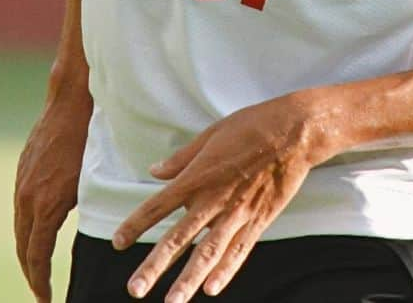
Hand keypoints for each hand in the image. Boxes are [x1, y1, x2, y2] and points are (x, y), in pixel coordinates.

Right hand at [14, 83, 92, 301]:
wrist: (70, 102)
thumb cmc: (89, 139)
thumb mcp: (91, 180)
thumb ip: (86, 209)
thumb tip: (93, 235)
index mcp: (46, 205)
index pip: (36, 257)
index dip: (41, 282)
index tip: (47, 299)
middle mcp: (27, 197)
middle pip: (23, 247)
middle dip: (31, 273)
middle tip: (42, 291)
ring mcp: (21, 183)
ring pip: (19, 228)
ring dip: (26, 251)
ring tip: (38, 267)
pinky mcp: (21, 170)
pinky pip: (19, 207)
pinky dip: (25, 226)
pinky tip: (35, 231)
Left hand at [112, 91, 330, 302]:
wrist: (295, 132)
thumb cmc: (252, 125)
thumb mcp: (212, 133)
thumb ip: (182, 157)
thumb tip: (154, 171)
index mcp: (198, 175)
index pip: (159, 205)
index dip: (136, 224)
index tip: (117, 242)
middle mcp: (214, 199)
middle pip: (178, 238)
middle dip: (154, 266)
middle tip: (134, 289)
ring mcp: (237, 213)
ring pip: (208, 253)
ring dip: (188, 280)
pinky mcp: (259, 220)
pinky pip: (239, 251)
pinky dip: (225, 271)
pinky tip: (212, 289)